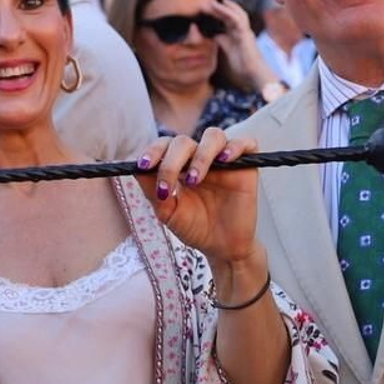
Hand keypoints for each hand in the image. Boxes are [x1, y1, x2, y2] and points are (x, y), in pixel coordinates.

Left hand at [135, 128, 258, 266]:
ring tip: (195, 180)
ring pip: (213, 136)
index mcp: (179, 166)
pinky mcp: (246, 166)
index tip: (143, 166)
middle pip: (184, 141)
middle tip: (168, 186)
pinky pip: (247, 143)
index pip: (164, 145)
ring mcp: (224, 160)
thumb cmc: (194, 228)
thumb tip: (137, 169)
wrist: (221, 248)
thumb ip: (152, 190)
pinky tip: (225, 160)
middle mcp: (200, 158)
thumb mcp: (167, 212)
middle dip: (171, 161)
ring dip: (200, 155)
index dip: (153, 151)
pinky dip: (235, 146)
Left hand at [206, 0, 261, 76]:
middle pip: (231, 15)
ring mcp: (245, 31)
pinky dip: (228, 12)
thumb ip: (222, 41)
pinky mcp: (245, 34)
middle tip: (206, 4)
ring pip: (236, 14)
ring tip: (212, 3)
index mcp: (238, 34)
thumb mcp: (228, 50)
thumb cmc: (242, 64)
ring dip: (224, 7)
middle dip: (219, 9)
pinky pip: (237, 20)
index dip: (218, 14)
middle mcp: (242, 30)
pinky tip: (220, 7)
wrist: (253, 72)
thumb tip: (214, 35)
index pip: (228, 20)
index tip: (206, 10)